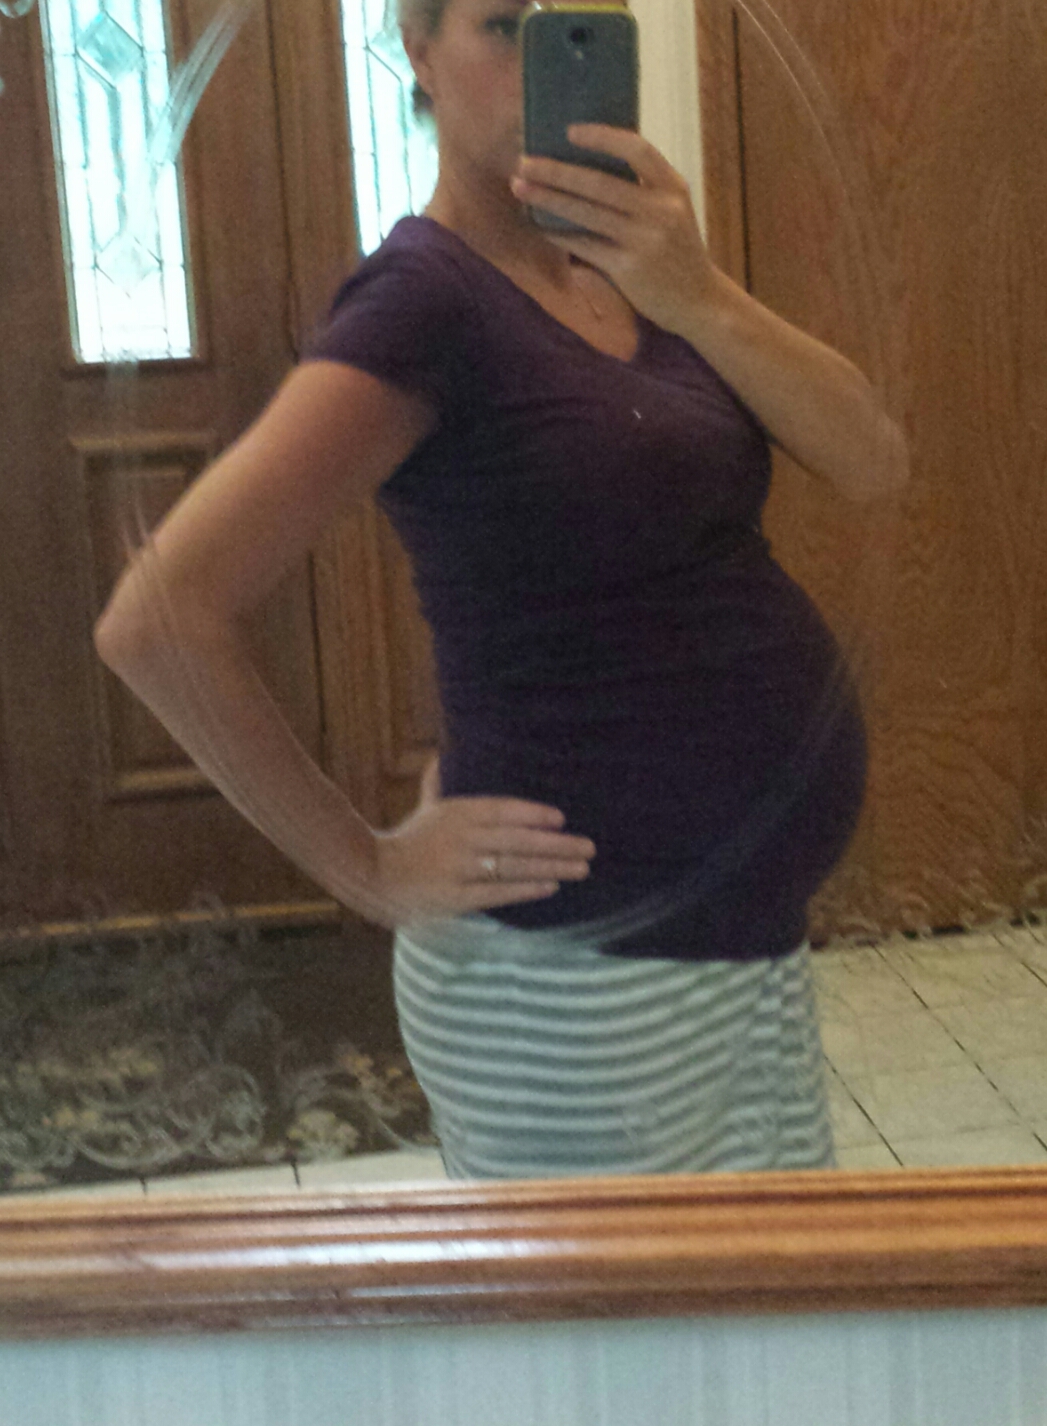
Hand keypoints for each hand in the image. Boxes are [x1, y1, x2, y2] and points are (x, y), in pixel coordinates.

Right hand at [369, 754, 596, 923]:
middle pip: (517, 840)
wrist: (375, 875)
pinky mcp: (456, 897)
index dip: (532, 814)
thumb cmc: (409, 839)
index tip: (561, 818)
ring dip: (551, 867)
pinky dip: (525, 890)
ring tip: (581, 869)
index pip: (502, 810)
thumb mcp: (426, 806)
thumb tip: (442, 753)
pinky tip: (550, 886)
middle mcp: (462, 839)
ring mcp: (460, 870)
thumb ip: (440, 783)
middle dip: (557, 844)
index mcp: (457, 813)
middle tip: (589, 847)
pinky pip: (497, 893)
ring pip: (513, 867)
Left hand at [510, 125, 718, 334]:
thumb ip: (643, 189)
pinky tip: (541, 226)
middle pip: (600, 182)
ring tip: (521, 187)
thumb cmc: (676, 252)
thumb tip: (586, 164)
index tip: (569, 131)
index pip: (637, 150)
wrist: (699, 301)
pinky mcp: (628, 269)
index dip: (602, 137)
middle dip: (556, 170)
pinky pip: (585, 245)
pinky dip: (560, 234)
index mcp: (673, 188)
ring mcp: (644, 241)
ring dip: (548, 199)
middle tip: (524, 161)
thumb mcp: (672, 212)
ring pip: (586, 213)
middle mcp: (661, 211)